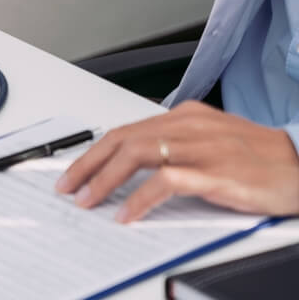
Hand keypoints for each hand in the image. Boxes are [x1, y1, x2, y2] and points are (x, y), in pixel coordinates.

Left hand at [56, 101, 298, 221]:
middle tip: (68, 186)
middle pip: (122, 138)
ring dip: (105, 179)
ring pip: (136, 154)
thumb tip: (135, 162)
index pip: (126, 129)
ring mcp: (201, 147)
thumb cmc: (261, 157)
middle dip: (88, 164)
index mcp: (185, 116)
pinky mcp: (215, 172)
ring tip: (88, 200)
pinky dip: (139, 198)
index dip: (94, 151)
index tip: (74, 170)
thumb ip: (176, 145)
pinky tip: (127, 214)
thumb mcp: (211, 141)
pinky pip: (165, 181)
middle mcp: (188, 125)